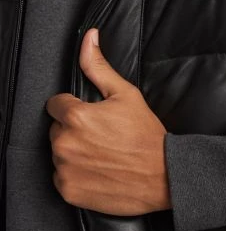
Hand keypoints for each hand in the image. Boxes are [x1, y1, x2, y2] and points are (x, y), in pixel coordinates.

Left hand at [46, 27, 171, 215]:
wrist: (163, 176)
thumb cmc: (146, 136)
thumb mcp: (126, 94)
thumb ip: (99, 66)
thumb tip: (89, 39)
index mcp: (76, 117)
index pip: (56, 104)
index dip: (75, 107)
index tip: (93, 116)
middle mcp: (66, 143)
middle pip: (57, 129)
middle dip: (74, 129)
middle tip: (102, 135)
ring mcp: (66, 169)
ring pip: (59, 153)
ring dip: (75, 152)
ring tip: (103, 153)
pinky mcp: (68, 190)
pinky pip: (62, 177)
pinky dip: (76, 175)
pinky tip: (99, 170)